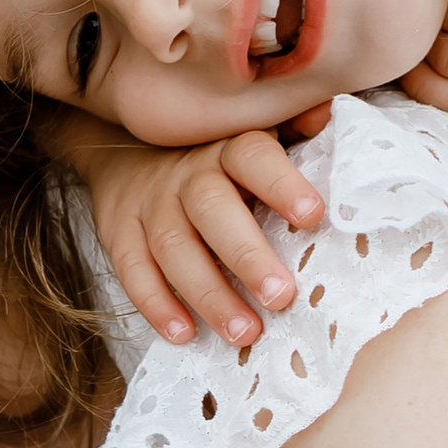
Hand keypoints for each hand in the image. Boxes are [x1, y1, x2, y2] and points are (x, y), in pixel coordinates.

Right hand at [81, 120, 325, 347]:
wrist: (128, 150)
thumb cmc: (217, 158)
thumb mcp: (253, 135)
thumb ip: (293, 127)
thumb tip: (328, 114)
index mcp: (229, 148)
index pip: (254, 158)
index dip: (282, 184)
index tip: (313, 216)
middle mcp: (188, 175)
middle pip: (212, 209)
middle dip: (246, 255)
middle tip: (280, 297)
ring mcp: (150, 204)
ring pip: (174, 247)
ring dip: (208, 293)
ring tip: (244, 332)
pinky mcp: (119, 232)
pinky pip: (132, 269)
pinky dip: (155, 303)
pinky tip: (184, 334)